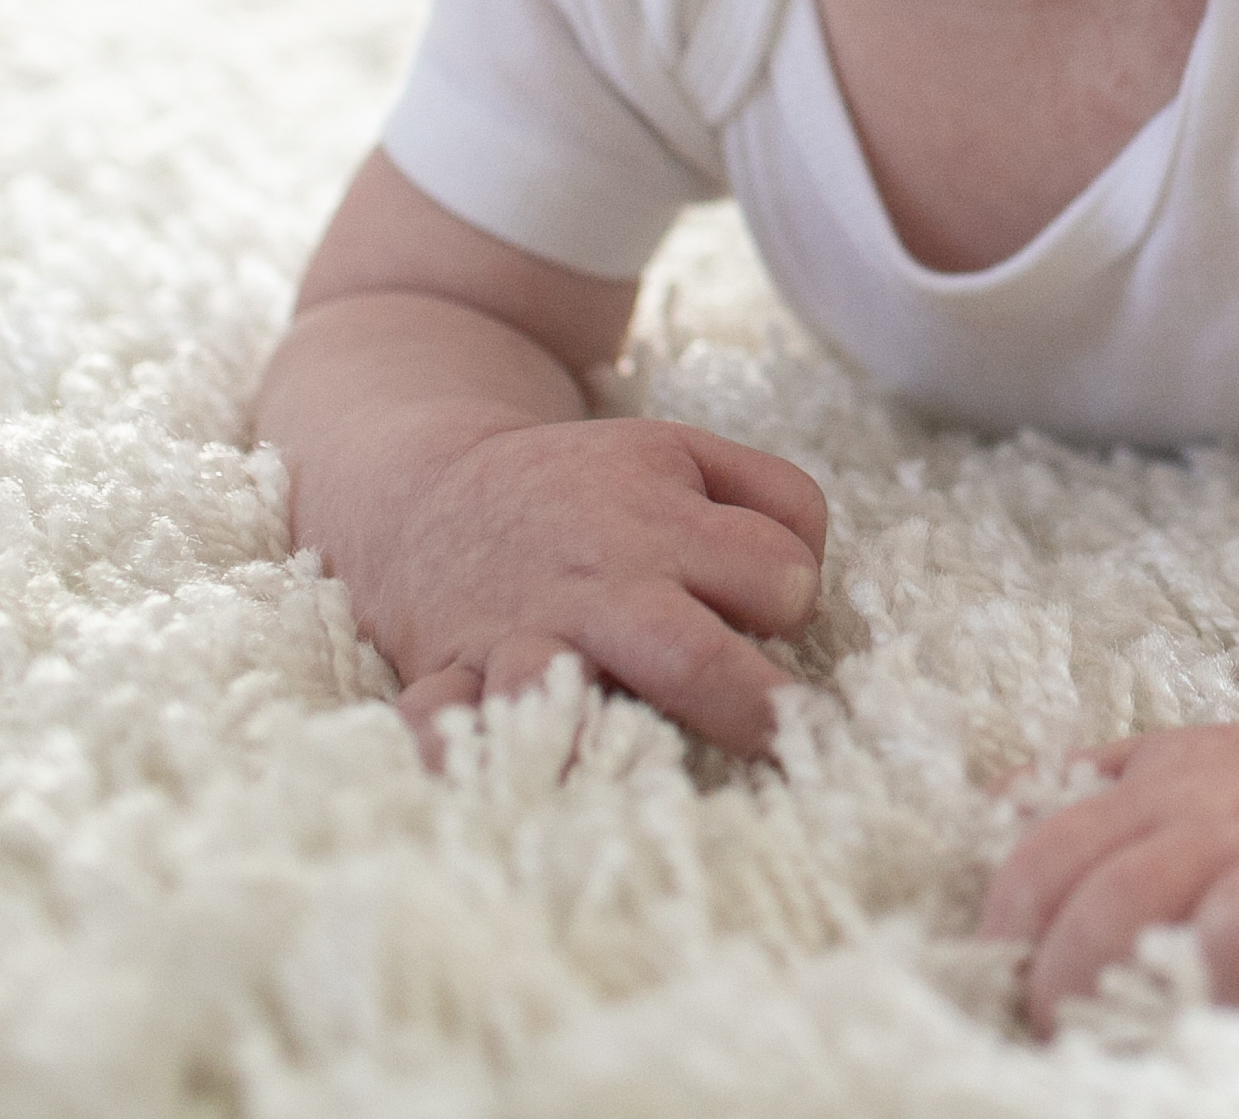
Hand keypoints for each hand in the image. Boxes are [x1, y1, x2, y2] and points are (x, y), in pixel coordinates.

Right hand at [354, 414, 828, 760]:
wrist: (433, 490)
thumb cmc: (591, 491)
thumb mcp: (691, 455)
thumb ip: (778, 500)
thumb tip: (805, 590)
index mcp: (661, 524)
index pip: (775, 574)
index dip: (792, 595)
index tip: (773, 614)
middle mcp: (595, 588)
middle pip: (688, 656)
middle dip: (750, 708)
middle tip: (788, 742)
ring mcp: (518, 638)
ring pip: (549, 695)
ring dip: (591, 745)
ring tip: (636, 780)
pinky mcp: (449, 677)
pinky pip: (436, 724)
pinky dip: (453, 754)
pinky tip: (492, 783)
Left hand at [983, 725, 1238, 1027]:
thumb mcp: (1171, 766)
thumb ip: (1076, 791)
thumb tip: (976, 819)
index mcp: (1168, 788)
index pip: (1051, 856)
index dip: (1011, 936)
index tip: (1005, 996)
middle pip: (1129, 893)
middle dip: (1077, 980)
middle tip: (1067, 1043)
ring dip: (1203, 982)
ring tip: (1175, 1043)